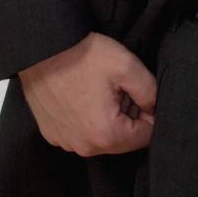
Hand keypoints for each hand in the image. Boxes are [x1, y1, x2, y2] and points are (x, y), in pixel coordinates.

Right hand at [20, 31, 156, 156]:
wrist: (43, 50)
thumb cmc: (84, 56)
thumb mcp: (128, 67)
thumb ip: (150, 92)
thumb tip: (154, 109)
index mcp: (105, 134)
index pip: (145, 137)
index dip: (151, 114)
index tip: (143, 94)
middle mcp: (83, 147)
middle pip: (123, 140)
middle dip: (129, 117)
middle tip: (122, 89)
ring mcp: (65, 142)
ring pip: (102, 137)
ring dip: (110, 118)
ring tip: (103, 90)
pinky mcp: (52, 133)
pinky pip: (81, 133)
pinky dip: (89, 119)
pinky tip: (86, 96)